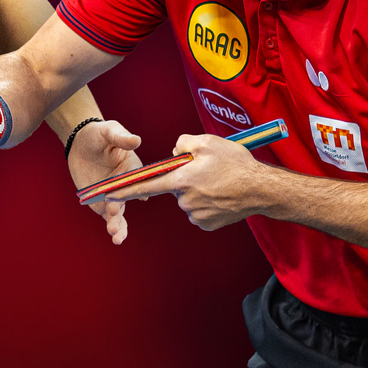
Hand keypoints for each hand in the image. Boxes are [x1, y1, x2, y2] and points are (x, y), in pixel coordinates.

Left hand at [67, 120, 141, 244]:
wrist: (81, 142)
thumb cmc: (99, 133)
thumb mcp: (110, 130)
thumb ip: (121, 137)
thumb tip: (135, 140)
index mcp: (133, 168)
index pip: (139, 180)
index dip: (137, 189)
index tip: (138, 198)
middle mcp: (127, 184)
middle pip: (128, 199)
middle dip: (121, 207)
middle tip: (112, 212)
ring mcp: (116, 195)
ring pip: (120, 212)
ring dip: (118, 224)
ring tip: (115, 235)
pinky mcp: (103, 202)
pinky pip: (109, 216)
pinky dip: (113, 226)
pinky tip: (115, 237)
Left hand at [102, 133, 273, 231]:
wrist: (261, 190)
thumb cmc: (236, 163)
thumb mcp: (209, 142)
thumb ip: (184, 142)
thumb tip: (174, 151)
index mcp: (182, 179)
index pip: (146, 186)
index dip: (125, 191)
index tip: (106, 196)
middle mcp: (185, 200)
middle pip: (174, 188)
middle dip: (184, 180)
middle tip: (207, 172)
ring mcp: (196, 215)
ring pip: (186, 200)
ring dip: (197, 192)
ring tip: (218, 183)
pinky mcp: (207, 225)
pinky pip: (198, 212)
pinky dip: (206, 203)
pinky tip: (221, 196)